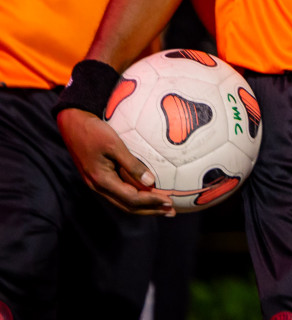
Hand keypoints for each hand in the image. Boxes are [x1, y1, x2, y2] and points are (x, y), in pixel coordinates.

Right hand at [56, 108, 173, 215]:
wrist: (73, 126)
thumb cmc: (94, 132)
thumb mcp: (114, 145)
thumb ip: (131, 164)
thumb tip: (150, 181)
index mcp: (102, 181)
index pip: (132, 198)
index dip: (152, 202)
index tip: (169, 201)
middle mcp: (99, 187)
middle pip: (128, 206)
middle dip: (150, 210)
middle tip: (171, 211)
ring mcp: (98, 184)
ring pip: (123, 202)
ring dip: (144, 207)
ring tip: (162, 208)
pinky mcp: (100, 179)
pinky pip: (120, 193)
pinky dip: (135, 198)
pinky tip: (147, 194)